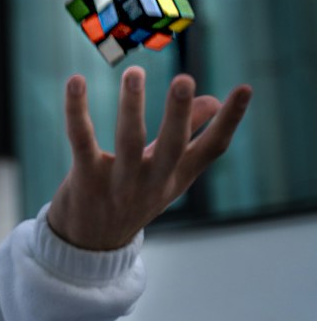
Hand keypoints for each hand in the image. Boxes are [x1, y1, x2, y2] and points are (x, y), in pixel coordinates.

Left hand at [46, 67, 251, 250]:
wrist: (90, 247)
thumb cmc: (133, 198)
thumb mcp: (166, 172)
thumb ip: (188, 136)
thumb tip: (213, 100)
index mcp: (177, 177)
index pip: (211, 149)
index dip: (230, 121)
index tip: (245, 88)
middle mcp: (152, 182)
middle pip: (171, 146)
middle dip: (178, 114)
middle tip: (184, 79)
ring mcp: (119, 183)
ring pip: (128, 141)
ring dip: (131, 106)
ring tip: (134, 73)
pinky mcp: (85, 179)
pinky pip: (82, 141)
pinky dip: (77, 112)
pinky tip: (76, 81)